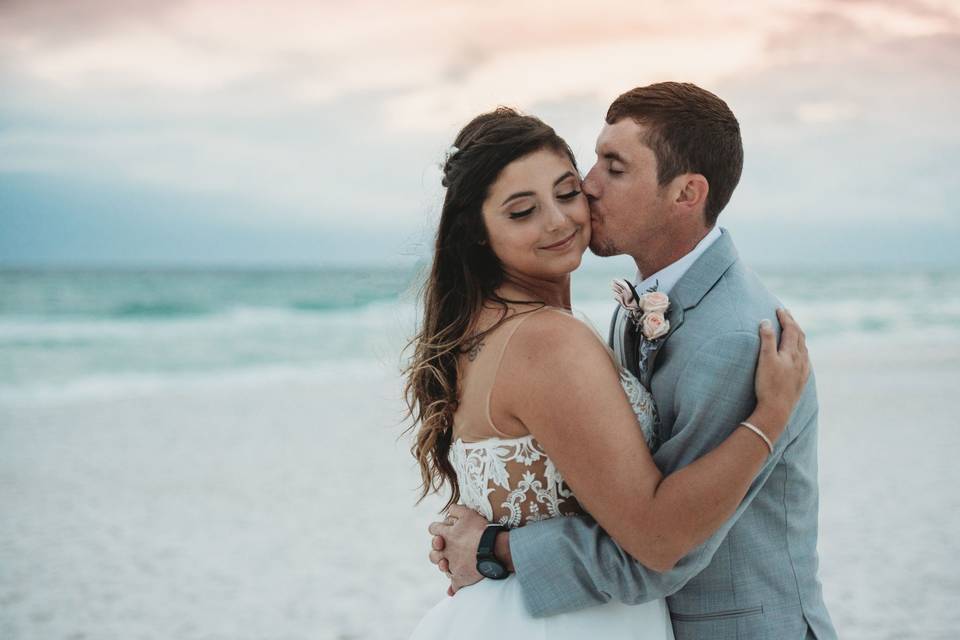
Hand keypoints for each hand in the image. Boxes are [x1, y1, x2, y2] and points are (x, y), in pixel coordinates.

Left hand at [427, 504, 487, 595]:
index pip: (433, 529)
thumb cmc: (482, 530)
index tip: (443, 530)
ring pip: (442, 567)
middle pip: (433, 552)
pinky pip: (454, 586)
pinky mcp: (460, 578)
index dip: (437, 529)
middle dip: (437, 550)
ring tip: (449, 564)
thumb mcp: (468, 513)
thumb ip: (456, 510)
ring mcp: (452, 566)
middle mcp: (446, 551)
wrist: (493, 550)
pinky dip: (453, 589)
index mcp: (446, 535)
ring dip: (444, 565)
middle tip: (445, 548)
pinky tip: (451, 591)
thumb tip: (449, 510)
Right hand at [753, 308, 809, 439]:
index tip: (779, 309)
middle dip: (793, 323)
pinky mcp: (801, 381)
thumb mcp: (765, 359)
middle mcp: (801, 360)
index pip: (791, 329)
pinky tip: (800, 355)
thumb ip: (766, 339)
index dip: (785, 318)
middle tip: (786, 314)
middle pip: (800, 336)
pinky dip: (801, 350)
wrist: (777, 411)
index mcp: (792, 353)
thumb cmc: (768, 385)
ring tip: (793, 330)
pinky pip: (805, 360)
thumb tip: (766, 322)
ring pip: (804, 348)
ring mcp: (803, 371)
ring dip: (798, 336)